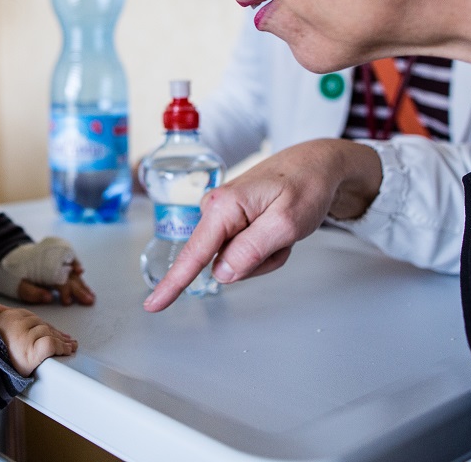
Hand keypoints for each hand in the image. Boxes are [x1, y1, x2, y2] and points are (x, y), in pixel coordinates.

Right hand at [0, 303, 77, 375]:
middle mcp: (17, 324)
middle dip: (56, 333)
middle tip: (67, 340)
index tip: (51, 330)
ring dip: (62, 341)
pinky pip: (52, 345)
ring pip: (49, 334)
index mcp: (7, 316)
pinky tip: (67, 350)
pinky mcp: (32, 352)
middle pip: (42, 326)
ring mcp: (25, 338)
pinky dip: (62, 348)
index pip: (31, 318)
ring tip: (70, 346)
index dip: (44, 325)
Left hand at [17, 260, 95, 305]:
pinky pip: (68, 258)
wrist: (11, 256)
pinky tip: (81, 271)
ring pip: (71, 270)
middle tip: (89, 301)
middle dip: (80, 289)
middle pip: (70, 276)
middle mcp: (52, 263)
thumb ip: (33, 293)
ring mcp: (55, 259)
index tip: (67, 302)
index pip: (60, 282)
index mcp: (44, 272)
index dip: (65, 292)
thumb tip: (50, 298)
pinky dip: (75, 264)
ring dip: (82, 283)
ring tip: (91, 295)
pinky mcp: (56, 257)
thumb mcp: (19, 287)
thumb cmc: (16, 276)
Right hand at [142, 139, 381, 312]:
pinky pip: (243, 251)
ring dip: (265, 254)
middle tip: (284, 238)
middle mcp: (215, 209)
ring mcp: (223, 215)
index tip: (153, 305)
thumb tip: (220, 273)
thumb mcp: (286, 223)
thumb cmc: (306, 186)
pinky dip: (266, 249)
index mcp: (223, 206)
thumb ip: (252, 250)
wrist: (317, 165)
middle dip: (258, 261)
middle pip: (223, 262)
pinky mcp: (231, 220)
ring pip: (236, 260)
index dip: (174, 282)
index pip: (194, 253)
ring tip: (283, 231)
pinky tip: (277, 230)